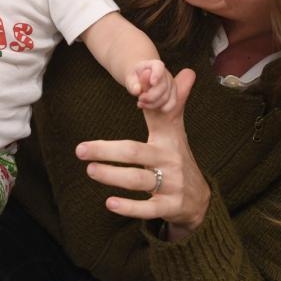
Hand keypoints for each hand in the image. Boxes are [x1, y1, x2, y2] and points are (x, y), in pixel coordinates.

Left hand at [76, 69, 209, 240]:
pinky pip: (148, 209)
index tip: (123, 99)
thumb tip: (187, 71)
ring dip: (112, 176)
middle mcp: (169, 162)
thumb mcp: (175, 132)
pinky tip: (109, 203)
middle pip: (135, 154)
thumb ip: (174, 102)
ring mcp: (171, 186)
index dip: (141, 107)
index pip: (152, 120)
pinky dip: (129, 208)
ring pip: (138, 181)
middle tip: (80, 150)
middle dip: (107, 151)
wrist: (200, 200)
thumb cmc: (178, 158)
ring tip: (90, 170)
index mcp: (168, 141)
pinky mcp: (170, 208)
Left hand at [127, 60, 176, 111]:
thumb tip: (137, 90)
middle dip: (150, 96)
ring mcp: (171, 84)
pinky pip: (172, 103)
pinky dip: (162, 108)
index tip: (152, 82)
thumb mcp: (130, 79)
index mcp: (155, 65)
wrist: (140, 81)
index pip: (159, 67)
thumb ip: (132, 84)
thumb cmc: (135, 78)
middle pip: (163, 87)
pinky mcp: (173, 94)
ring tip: (141, 103)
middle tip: (139, 99)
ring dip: (152, 104)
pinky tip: (151, 107)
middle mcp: (165, 74)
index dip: (157, 74)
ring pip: (166, 97)